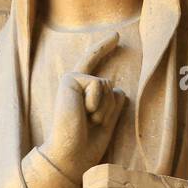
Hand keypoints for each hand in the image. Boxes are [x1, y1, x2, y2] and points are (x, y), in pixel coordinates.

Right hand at [41, 31, 127, 180]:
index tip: (117, 35)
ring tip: (88, 120)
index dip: (104, 49)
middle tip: (93, 126)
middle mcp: (74, 85)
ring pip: (108, 85)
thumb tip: (117, 87)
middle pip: (110, 86)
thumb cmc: (88, 142)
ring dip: (105, 107)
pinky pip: (99, 85)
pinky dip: (97, 102)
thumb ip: (113, 102)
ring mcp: (71, 81)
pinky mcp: (70, 80)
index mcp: (81, 94)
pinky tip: (83, 113)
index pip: (95, 68)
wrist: (70, 152)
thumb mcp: (108, 120)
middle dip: (109, 108)